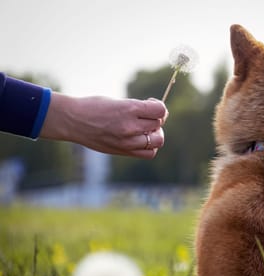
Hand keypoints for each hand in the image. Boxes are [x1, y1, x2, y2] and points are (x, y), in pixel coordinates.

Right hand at [40, 93, 167, 158]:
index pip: (160, 110)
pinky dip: (149, 147)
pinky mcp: (123, 151)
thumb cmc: (93, 107)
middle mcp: (130, 126)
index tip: (151, 105)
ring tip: (146, 130)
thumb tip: (156, 114)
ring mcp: (127, 141)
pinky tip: (141, 139)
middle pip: (158, 125)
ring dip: (155, 135)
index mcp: (128, 109)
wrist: (72, 121)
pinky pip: (148, 153)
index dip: (159, 107)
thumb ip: (137, 108)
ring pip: (157, 141)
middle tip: (147, 118)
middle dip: (157, 120)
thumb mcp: (117, 101)